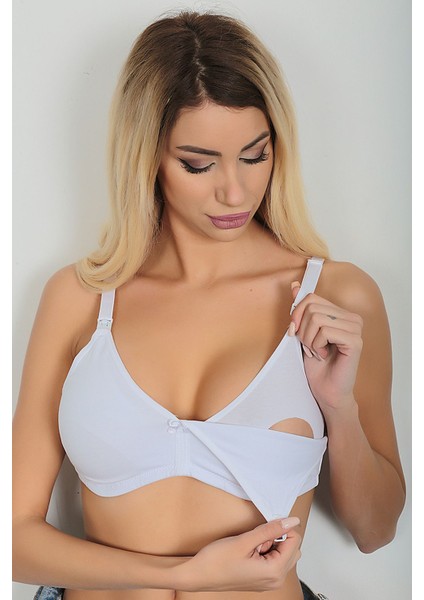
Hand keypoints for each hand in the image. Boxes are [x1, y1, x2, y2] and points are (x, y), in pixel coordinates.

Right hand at [176, 517, 300, 591]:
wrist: (198, 575)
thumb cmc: (217, 561)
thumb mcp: (245, 541)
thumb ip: (270, 530)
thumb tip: (292, 521)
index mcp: (274, 572)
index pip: (295, 541)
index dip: (282, 528)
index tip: (265, 525)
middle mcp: (276, 580)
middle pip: (292, 548)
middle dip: (277, 537)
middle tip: (256, 538)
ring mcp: (269, 581)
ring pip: (283, 553)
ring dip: (271, 544)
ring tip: (252, 545)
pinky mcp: (262, 579)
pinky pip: (274, 560)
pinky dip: (266, 551)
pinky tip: (250, 551)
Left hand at [289, 281, 362, 412]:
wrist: (325, 391)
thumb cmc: (315, 365)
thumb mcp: (303, 332)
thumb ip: (301, 309)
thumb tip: (294, 285)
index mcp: (341, 313)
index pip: (310, 298)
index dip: (296, 314)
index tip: (295, 332)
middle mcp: (352, 318)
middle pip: (311, 306)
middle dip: (302, 329)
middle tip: (309, 346)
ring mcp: (356, 328)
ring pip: (316, 318)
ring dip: (308, 339)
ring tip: (316, 352)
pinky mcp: (355, 341)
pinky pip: (325, 331)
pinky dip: (316, 345)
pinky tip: (323, 356)